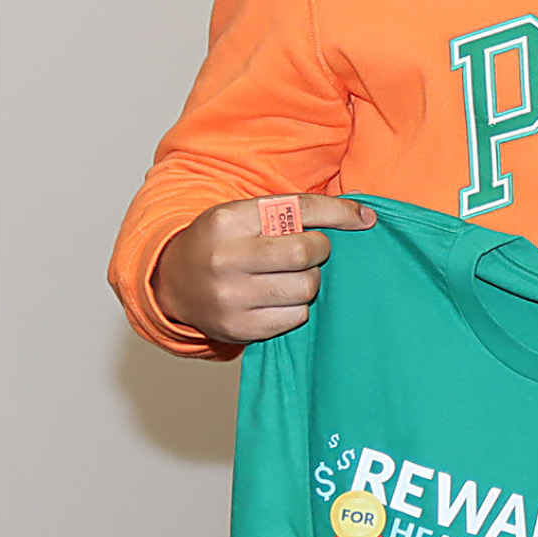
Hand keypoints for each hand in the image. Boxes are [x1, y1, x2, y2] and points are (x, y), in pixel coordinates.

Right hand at [154, 194, 376, 343]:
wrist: (173, 282)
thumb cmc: (223, 243)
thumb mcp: (246, 214)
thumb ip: (296, 211)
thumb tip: (364, 216)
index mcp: (228, 220)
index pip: (300, 208)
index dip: (340, 212)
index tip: (364, 218)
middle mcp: (225, 258)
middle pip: (306, 252)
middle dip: (320, 250)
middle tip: (310, 251)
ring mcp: (230, 297)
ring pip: (306, 287)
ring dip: (310, 281)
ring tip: (290, 275)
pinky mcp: (238, 327)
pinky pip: (296, 316)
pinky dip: (297, 307)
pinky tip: (278, 298)